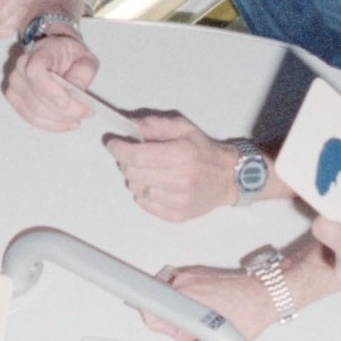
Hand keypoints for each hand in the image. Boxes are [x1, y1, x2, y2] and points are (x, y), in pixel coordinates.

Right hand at [2, 34, 99, 131]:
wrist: (57, 55)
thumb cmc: (70, 57)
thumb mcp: (85, 59)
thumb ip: (83, 73)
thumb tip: (75, 91)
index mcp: (40, 52)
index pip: (35, 70)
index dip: (48, 89)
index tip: (66, 102)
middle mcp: (22, 67)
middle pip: (35, 97)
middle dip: (62, 111)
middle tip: (85, 112)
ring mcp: (15, 84)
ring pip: (33, 111)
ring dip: (58, 120)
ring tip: (78, 119)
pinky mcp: (15, 99)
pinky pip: (30, 118)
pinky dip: (50, 125)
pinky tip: (66, 123)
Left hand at [107, 113, 235, 221]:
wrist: (227, 178)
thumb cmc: (204, 150)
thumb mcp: (183, 128)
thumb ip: (155, 125)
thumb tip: (129, 126)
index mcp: (181, 154)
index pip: (137, 156)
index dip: (119, 149)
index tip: (113, 143)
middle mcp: (180, 179)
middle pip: (133, 173)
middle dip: (126, 162)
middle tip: (133, 156)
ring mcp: (178, 200)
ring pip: (136, 189)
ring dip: (136, 177)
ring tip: (149, 170)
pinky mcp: (177, 215)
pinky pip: (145, 204)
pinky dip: (143, 193)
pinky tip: (155, 184)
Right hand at [142, 265, 275, 340]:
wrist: (265, 293)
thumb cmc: (247, 313)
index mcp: (181, 299)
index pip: (148, 313)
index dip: (162, 328)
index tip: (178, 331)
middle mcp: (181, 282)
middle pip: (157, 305)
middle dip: (173, 320)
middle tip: (196, 326)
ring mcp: (187, 274)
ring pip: (166, 294)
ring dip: (178, 307)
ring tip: (203, 314)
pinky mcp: (194, 270)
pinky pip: (178, 285)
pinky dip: (187, 296)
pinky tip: (207, 303)